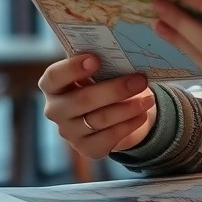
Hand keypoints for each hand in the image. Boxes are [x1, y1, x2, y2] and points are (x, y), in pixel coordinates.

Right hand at [39, 54, 156, 158]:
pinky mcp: (86, 148)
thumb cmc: (99, 82)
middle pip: (83, 100)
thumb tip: (122, 53)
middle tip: (140, 80)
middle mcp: (55, 110)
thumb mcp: (95, 70)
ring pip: (100, 120)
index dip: (73, 68)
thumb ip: (98, 62)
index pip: (55, 77)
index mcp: (52, 85)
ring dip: (128, 108)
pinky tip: (142, 114)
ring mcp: (69, 132)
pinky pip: (109, 138)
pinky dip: (129, 125)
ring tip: (150, 99)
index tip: (96, 59)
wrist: (109, 112)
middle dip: (115, 90)